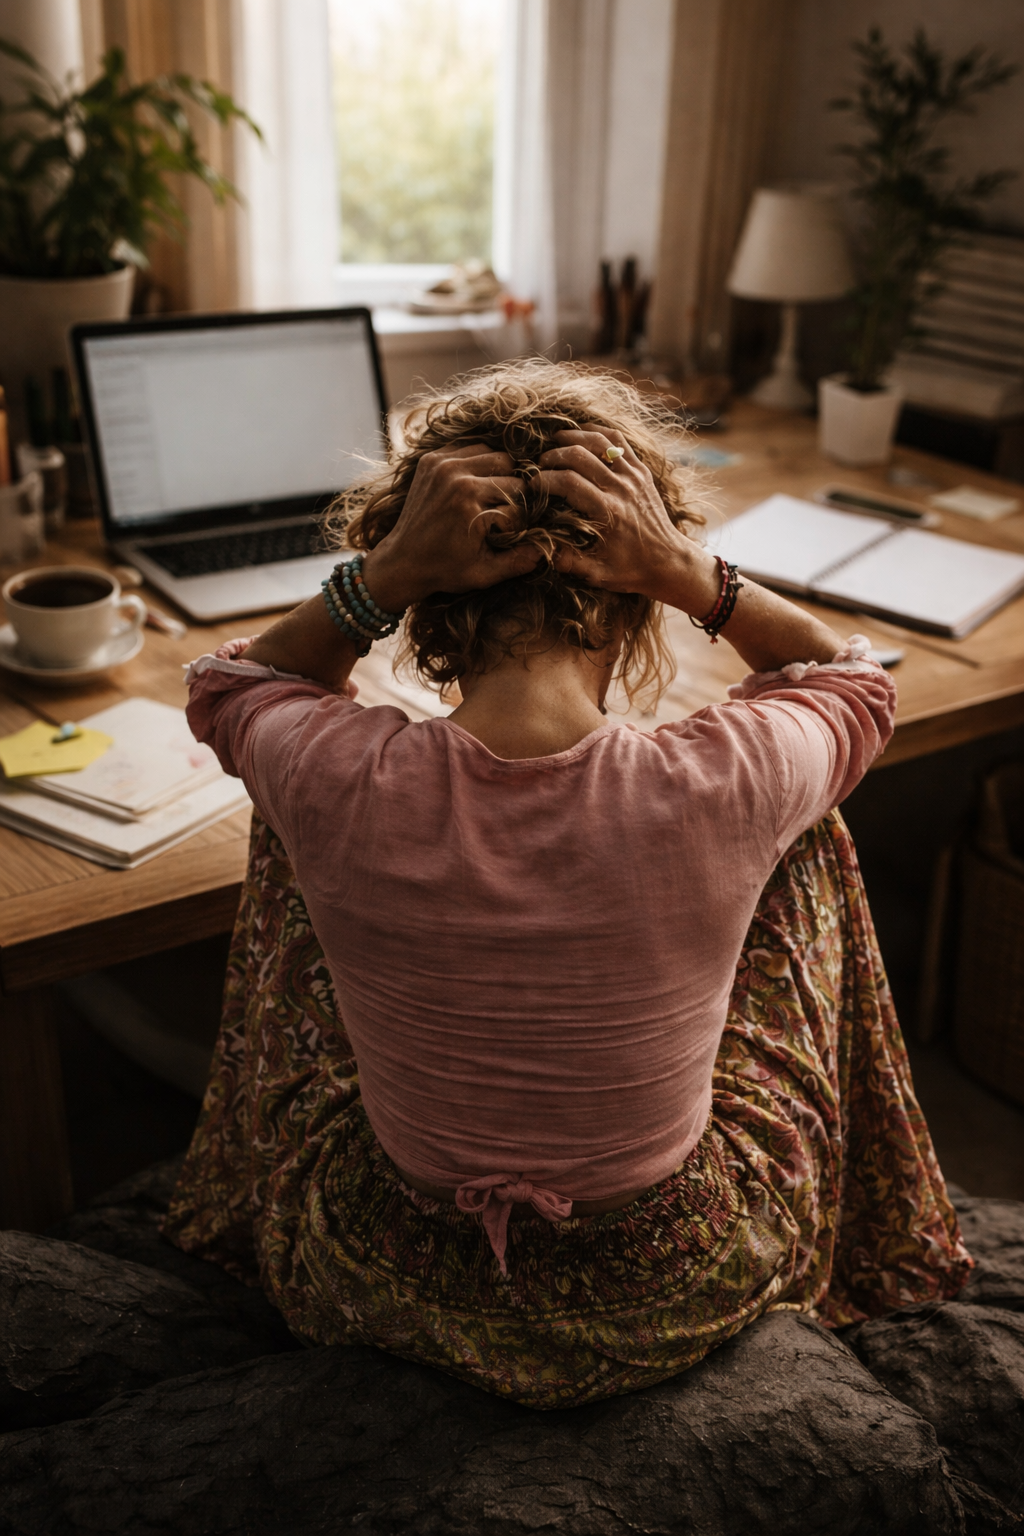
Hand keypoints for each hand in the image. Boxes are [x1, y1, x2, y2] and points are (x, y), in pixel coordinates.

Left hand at [360, 444, 539, 610]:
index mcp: (470, 499)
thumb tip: (548, 547)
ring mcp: (441, 463)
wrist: (401, 561)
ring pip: (493, 453)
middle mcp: (456, 474)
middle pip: (510, 467)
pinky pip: (471, 448)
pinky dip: (480, 463)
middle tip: (507, 512)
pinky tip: (479, 485)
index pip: (519, 493)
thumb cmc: (445, 570)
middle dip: (515, 490)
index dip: (523, 514)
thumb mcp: (485, 573)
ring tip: (494, 498)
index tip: (511, 531)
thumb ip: (520, 561)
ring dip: (500, 473)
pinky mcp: (432, 459)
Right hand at [536, 428, 704, 602]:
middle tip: (539, 465)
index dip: (544, 480)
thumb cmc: (630, 570)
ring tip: (555, 442)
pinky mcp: (641, 471)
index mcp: (608, 512)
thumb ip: (566, 561)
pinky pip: (618, 440)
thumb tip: (537, 545)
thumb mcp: (596, 573)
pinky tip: (582, 435)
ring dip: (573, 437)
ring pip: (599, 441)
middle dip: (553, 456)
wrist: (669, 561)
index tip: (532, 485)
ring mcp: (634, 476)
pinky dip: (597, 432)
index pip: (568, 482)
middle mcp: (621, 489)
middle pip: (580, 455)